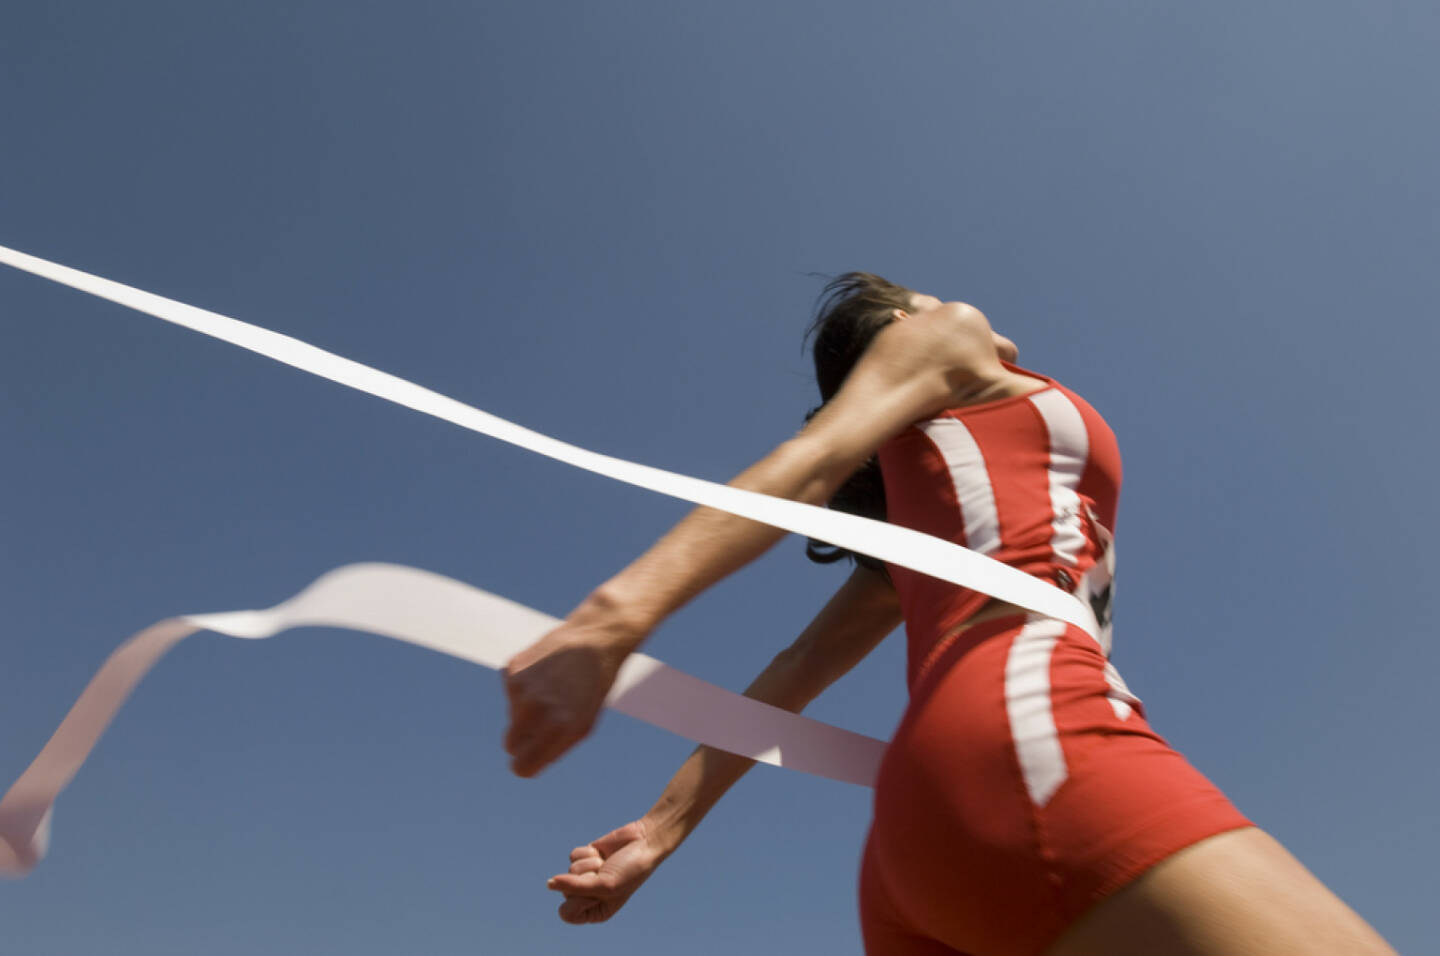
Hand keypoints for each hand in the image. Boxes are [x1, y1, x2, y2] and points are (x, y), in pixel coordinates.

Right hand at [502, 609, 639, 776]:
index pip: (522, 766)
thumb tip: (521, 760)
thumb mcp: (583, 724)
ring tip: (553, 687)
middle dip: (522, 740)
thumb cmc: (592, 687)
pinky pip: (511, 692)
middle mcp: (538, 708)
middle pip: (511, 745)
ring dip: (527, 708)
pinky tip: (545, 672)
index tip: (529, 758)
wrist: (594, 639)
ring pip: (512, 715)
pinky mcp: (512, 669)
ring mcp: (522, 687)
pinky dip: (524, 686)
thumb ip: (553, 746)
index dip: (524, 764)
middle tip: (544, 722)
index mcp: (561, 727)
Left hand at [546, 820, 667, 923]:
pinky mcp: (586, 858)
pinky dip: (588, 853)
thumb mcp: (604, 885)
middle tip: (606, 873)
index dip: (578, 900)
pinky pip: (573, 856)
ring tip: (607, 863)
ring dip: (589, 864)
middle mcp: (588, 896)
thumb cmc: (630, 871)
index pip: (567, 912)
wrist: (643, 842)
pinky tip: (602, 853)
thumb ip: (574, 887)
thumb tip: (549, 883)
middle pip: (565, 890)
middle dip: (586, 878)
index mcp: (595, 912)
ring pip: (569, 870)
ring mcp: (586, 876)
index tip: (597, 891)